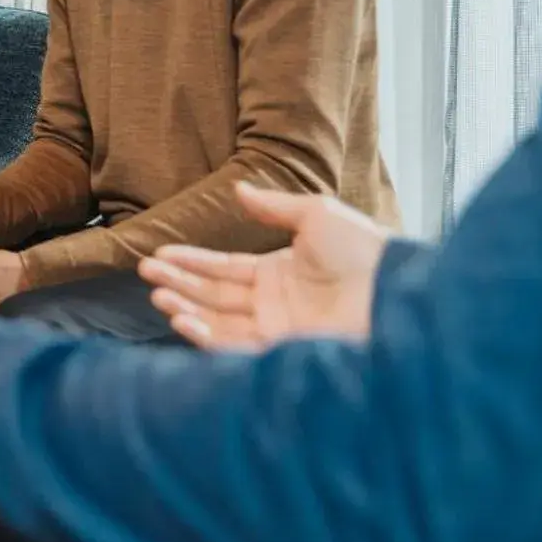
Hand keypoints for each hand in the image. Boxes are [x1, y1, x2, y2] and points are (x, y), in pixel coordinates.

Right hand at [137, 182, 389, 351]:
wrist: (395, 289)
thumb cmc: (363, 249)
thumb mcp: (315, 215)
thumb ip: (272, 207)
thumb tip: (238, 188)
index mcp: (278, 273)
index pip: (222, 270)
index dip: (190, 262)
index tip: (157, 256)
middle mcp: (273, 304)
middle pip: (213, 296)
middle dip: (178, 285)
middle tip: (145, 275)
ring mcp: (277, 330)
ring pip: (218, 323)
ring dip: (186, 310)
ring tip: (159, 297)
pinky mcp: (283, 353)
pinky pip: (236, 348)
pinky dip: (207, 337)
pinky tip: (185, 321)